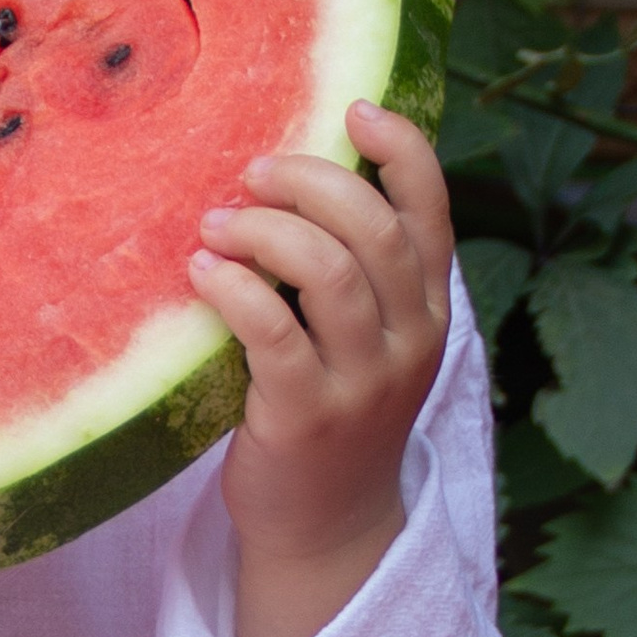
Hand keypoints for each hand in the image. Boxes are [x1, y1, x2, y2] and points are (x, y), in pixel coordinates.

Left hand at [190, 103, 453, 636]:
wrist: (327, 529)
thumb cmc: (333, 415)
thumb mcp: (368, 342)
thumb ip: (353, 273)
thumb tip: (290, 177)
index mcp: (429, 310)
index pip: (433, 210)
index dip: (401, 148)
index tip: (352, 108)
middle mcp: (410, 340)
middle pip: (372, 227)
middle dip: (307, 181)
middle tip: (251, 174)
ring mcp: (364, 382)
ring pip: (328, 270)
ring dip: (263, 230)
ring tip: (216, 225)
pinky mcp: (307, 418)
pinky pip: (273, 330)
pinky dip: (234, 287)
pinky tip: (203, 273)